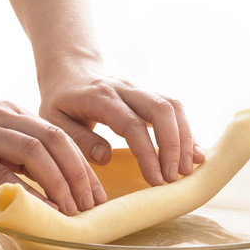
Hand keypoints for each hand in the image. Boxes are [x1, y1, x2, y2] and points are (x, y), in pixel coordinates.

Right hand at [0, 99, 105, 214]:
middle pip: (55, 140)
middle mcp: (1, 115)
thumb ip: (14, 149)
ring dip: (57, 183)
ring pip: (33, 153)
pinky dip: (24, 191)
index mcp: (12, 110)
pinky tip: (38, 207)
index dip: (82, 166)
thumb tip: (47, 178)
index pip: (59, 136)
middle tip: (90, 204)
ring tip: (69, 209)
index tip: (95, 193)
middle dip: (79, 175)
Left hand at [38, 57, 205, 185]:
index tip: (155, 180)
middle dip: (174, 145)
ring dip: (185, 137)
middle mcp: (126, 88)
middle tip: (174, 176)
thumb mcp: (55, 122)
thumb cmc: (60, 101)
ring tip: (187, 168)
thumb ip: (79, 140)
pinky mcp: (149, 94)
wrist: (70, 69)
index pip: (132, 124)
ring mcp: (140, 89)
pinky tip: (194, 153)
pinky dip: (187, 131)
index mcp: (100, 97)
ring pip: (173, 106)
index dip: (147, 153)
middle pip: (162, 109)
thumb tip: (106, 157)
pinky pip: (175, 108)